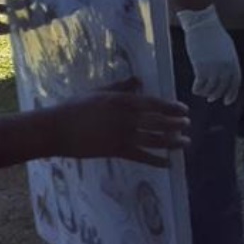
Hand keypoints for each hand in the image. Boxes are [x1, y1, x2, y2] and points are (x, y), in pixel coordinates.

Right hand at [52, 78, 189, 167]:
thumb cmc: (76, 107)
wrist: (55, 129)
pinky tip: (168, 163)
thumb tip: (139, 80)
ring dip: (172, 142)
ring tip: (186, 142)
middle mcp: (127, 118)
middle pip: (159, 122)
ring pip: (154, 140)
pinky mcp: (116, 151)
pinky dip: (156, 160)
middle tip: (188, 124)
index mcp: (123, 101)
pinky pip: (141, 157)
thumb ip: (122, 86)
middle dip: (176, 124)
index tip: (184, 109)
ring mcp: (122, 135)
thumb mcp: (100, 91)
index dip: (172, 107)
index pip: (155, 103)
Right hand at [177, 5, 241, 105]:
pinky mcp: (200, 68)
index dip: (231, 94)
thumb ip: (228, 61)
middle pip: (223, 89)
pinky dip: (197, 90)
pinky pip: (199, 86)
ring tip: (201, 92)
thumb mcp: (226, 48)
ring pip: (211, 89)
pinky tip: (195, 88)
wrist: (202, 24)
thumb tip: (225, 73)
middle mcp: (226, 67)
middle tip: (211, 99)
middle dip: (217, 96)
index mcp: (233, 62)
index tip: (227, 102)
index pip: (235, 83)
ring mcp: (213, 68)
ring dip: (206, 93)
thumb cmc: (213, 33)